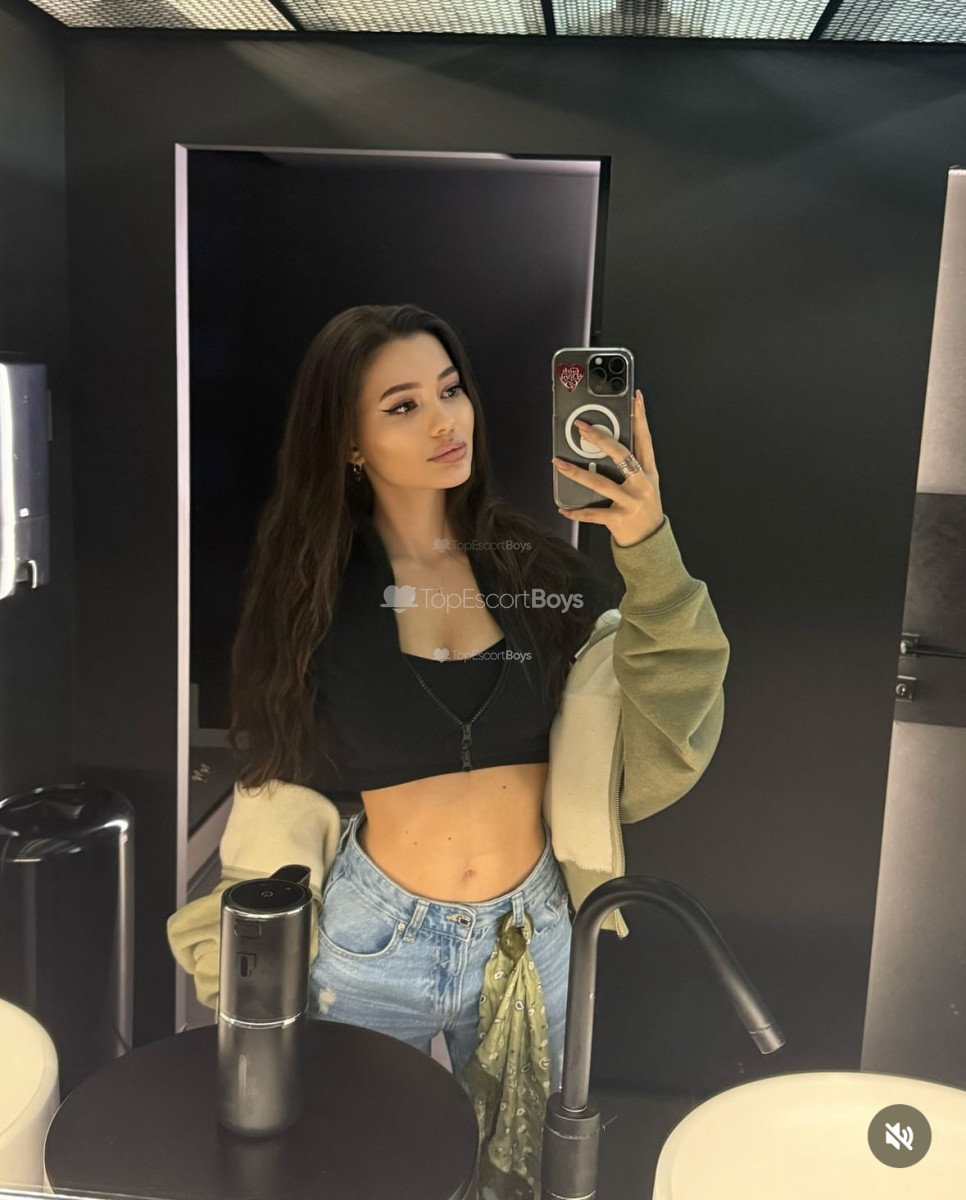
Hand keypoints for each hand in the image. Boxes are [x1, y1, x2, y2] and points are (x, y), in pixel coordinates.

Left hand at [552, 389, 663, 547]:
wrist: (650, 543)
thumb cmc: (643, 510)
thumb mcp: (644, 485)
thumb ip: (630, 466)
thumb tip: (604, 445)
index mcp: (650, 472)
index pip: (645, 439)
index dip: (641, 417)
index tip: (636, 398)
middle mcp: (643, 484)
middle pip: (621, 455)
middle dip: (600, 438)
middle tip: (582, 428)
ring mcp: (632, 502)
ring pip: (600, 483)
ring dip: (576, 472)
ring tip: (558, 463)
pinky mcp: (620, 519)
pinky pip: (593, 513)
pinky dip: (576, 512)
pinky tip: (563, 508)